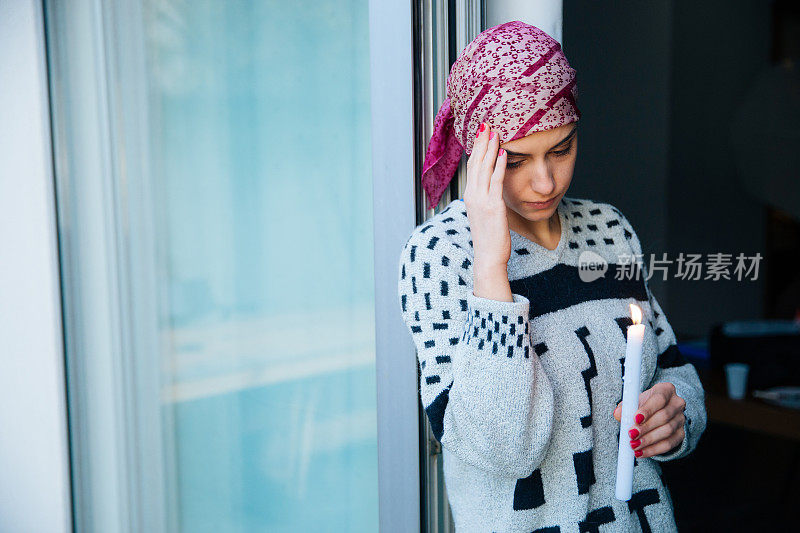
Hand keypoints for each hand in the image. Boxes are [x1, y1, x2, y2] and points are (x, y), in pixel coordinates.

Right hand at [463, 123, 509, 270]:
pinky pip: (496, 181)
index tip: (482, 133)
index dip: (477, 148)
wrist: (488, 257)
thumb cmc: (489, 238)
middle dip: (481, 142)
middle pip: (476, 162)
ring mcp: (481, 200)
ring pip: (484, 168)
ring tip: (496, 131)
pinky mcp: (493, 206)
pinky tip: (504, 152)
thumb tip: (492, 187)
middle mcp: (472, 196)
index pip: (472, 167)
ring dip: (490, 148)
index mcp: (469, 196)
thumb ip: (486, 198)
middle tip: (487, 123)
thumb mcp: (484, 214)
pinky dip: (499, 165)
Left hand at [613, 382, 685, 457]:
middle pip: (664, 416)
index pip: (659, 399)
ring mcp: (681, 419)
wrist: (657, 411)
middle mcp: (677, 403)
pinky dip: (653, 449)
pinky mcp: (681, 434)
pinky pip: (669, 444)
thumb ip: (626, 407)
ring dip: (648, 440)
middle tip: (631, 434)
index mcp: (666, 390)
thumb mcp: (635, 401)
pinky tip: (641, 452)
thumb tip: (618, 414)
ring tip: (634, 445)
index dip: (647, 410)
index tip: (635, 419)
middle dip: (646, 427)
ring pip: (667, 431)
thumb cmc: (645, 404)